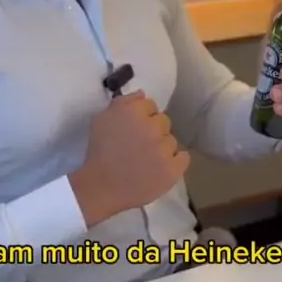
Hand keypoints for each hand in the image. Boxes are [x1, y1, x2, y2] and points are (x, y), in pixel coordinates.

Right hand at [70, 90, 190, 226]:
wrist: (101, 186)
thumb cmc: (98, 151)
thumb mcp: (102, 118)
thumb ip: (124, 102)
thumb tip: (143, 94)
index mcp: (135, 112)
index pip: (149, 105)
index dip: (141, 116)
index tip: (132, 128)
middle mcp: (153, 126)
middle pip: (163, 121)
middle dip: (153, 130)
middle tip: (139, 144)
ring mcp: (165, 148)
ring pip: (171, 141)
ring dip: (162, 147)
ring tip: (147, 160)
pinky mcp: (173, 169)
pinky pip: (183, 158)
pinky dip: (175, 161)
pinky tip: (162, 166)